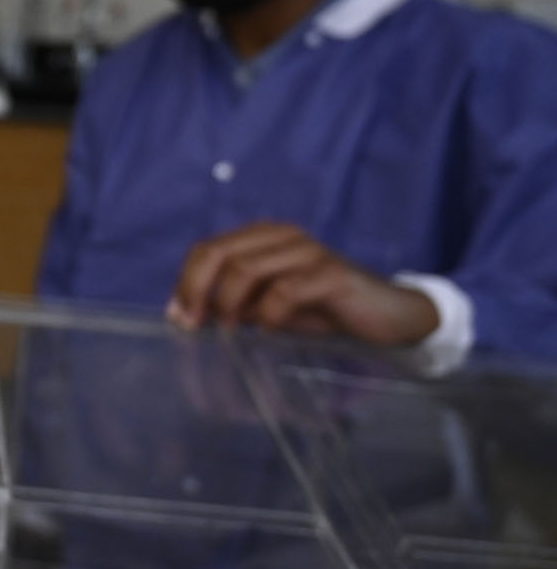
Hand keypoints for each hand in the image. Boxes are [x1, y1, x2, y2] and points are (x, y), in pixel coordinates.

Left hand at [166, 222, 438, 347]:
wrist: (389, 316)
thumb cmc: (323, 309)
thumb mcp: (270, 306)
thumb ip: (233, 304)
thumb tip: (184, 316)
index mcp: (263, 238)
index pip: (207, 249)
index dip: (186, 282)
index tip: (177, 318)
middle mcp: (282, 236)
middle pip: (218, 253)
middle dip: (196, 290)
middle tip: (192, 325)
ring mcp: (308, 251)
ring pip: (245, 269)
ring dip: (229, 305)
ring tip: (231, 332)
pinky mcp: (331, 273)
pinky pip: (284, 290)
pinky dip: (267, 314)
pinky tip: (269, 330)